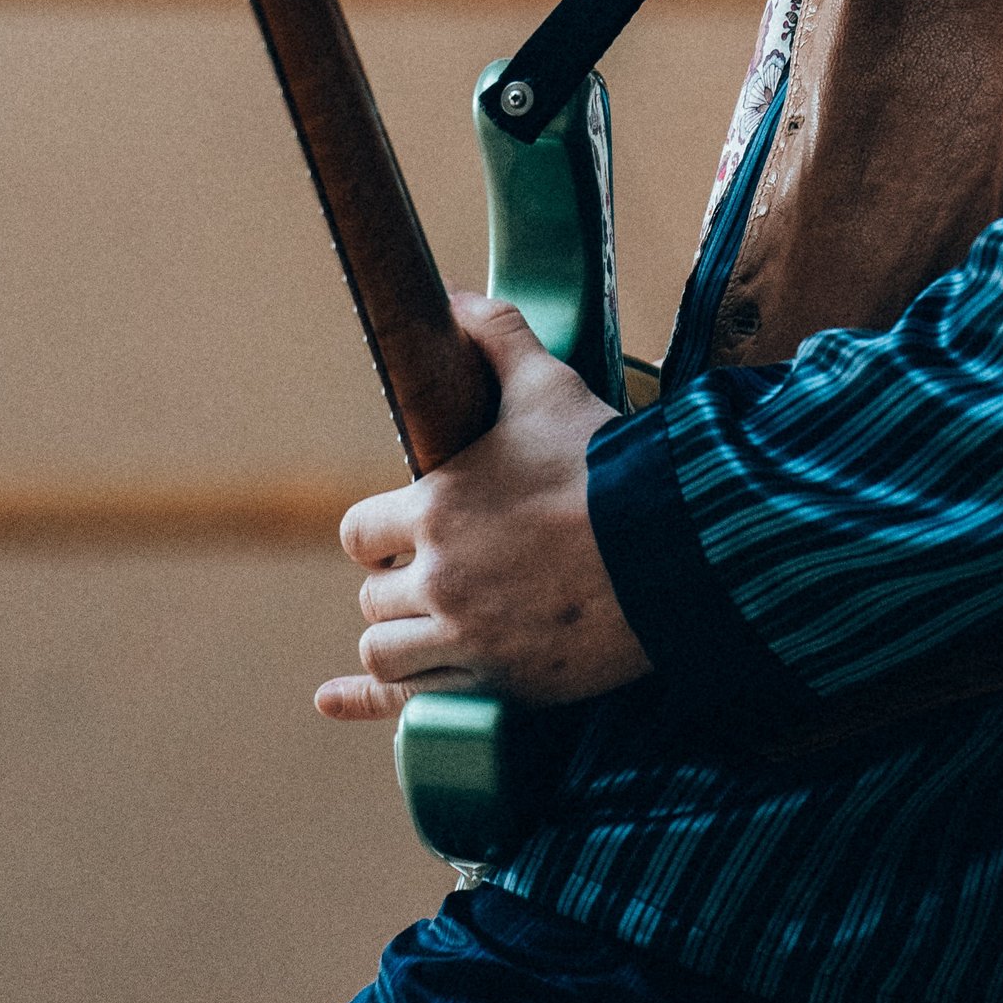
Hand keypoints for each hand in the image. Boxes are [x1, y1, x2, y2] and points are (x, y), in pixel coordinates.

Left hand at [315, 291, 650, 724]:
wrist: (670, 545)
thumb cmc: (604, 464)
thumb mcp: (548, 386)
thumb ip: (496, 337)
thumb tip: (458, 298)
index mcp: (435, 508)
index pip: (360, 532)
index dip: (381, 532)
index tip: (411, 531)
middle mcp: (438, 578)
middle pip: (375, 594)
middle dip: (400, 581)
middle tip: (446, 571)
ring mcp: (464, 637)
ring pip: (386, 650)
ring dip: (399, 635)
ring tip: (430, 622)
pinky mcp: (496, 683)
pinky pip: (407, 703)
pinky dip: (362, 702)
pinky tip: (332, 699)